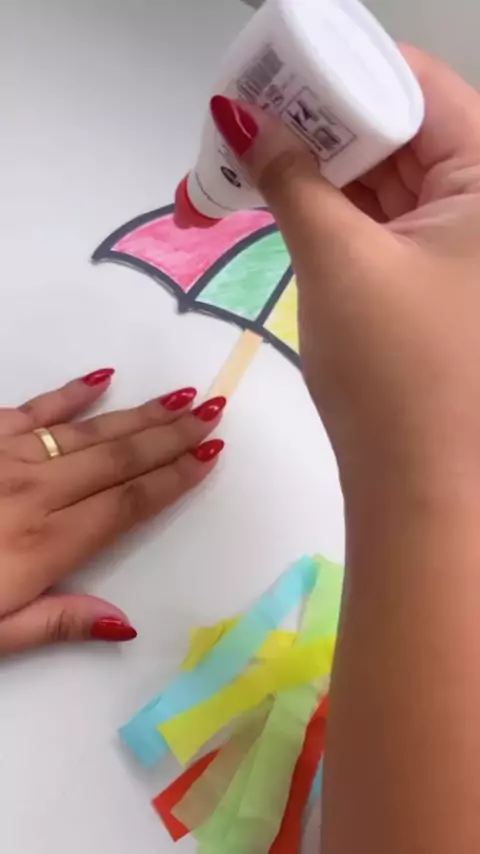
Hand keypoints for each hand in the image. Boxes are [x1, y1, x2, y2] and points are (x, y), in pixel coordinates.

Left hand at [0, 368, 224, 655]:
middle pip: (119, 458)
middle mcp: (36, 491)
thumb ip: (58, 622)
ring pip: (89, 430)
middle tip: (214, 412)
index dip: (173, 479)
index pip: (127, 504)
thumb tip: (127, 623)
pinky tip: (103, 377)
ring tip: (182, 396)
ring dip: (140, 413)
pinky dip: (71, 393)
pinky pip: (36, 408)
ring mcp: (8, 456)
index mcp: (44, 544)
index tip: (211, 457)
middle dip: (172, 435)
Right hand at [211, 50, 479, 853]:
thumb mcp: (336, 259)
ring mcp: (462, 242)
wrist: (418, 485)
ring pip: (388, 175)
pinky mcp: (434, 276)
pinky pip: (384, 218)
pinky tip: (286, 196)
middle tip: (251, 117)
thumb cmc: (394, 372)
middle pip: (402, 127)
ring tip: (255, 155)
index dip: (343, 73)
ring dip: (323, 165)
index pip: (420, 87)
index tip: (276, 75)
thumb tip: (240, 117)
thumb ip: (288, 176)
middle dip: (324, 121)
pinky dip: (336, 205)